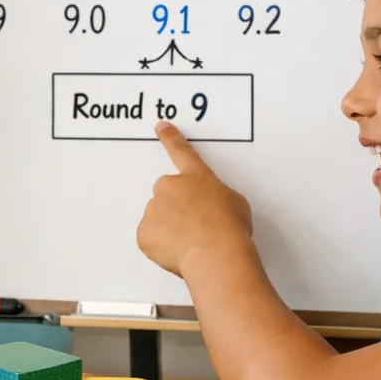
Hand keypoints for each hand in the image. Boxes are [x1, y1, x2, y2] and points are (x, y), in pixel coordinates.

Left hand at [136, 121, 252, 276]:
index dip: (171, 138)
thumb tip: (213, 208)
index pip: (181, 151)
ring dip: (169, 228)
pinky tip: (178, 252)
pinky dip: (160, 246)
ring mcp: (154, 208)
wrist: (215, 253)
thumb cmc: (231, 229)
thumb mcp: (236, 204)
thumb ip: (217, 198)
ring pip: (157, 218)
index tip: (160, 126)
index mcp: (196, 177)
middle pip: (165, 193)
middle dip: (174, 206)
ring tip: (190, 243)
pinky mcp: (144, 232)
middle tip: (192, 225)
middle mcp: (170, 187)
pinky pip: (150, 238)